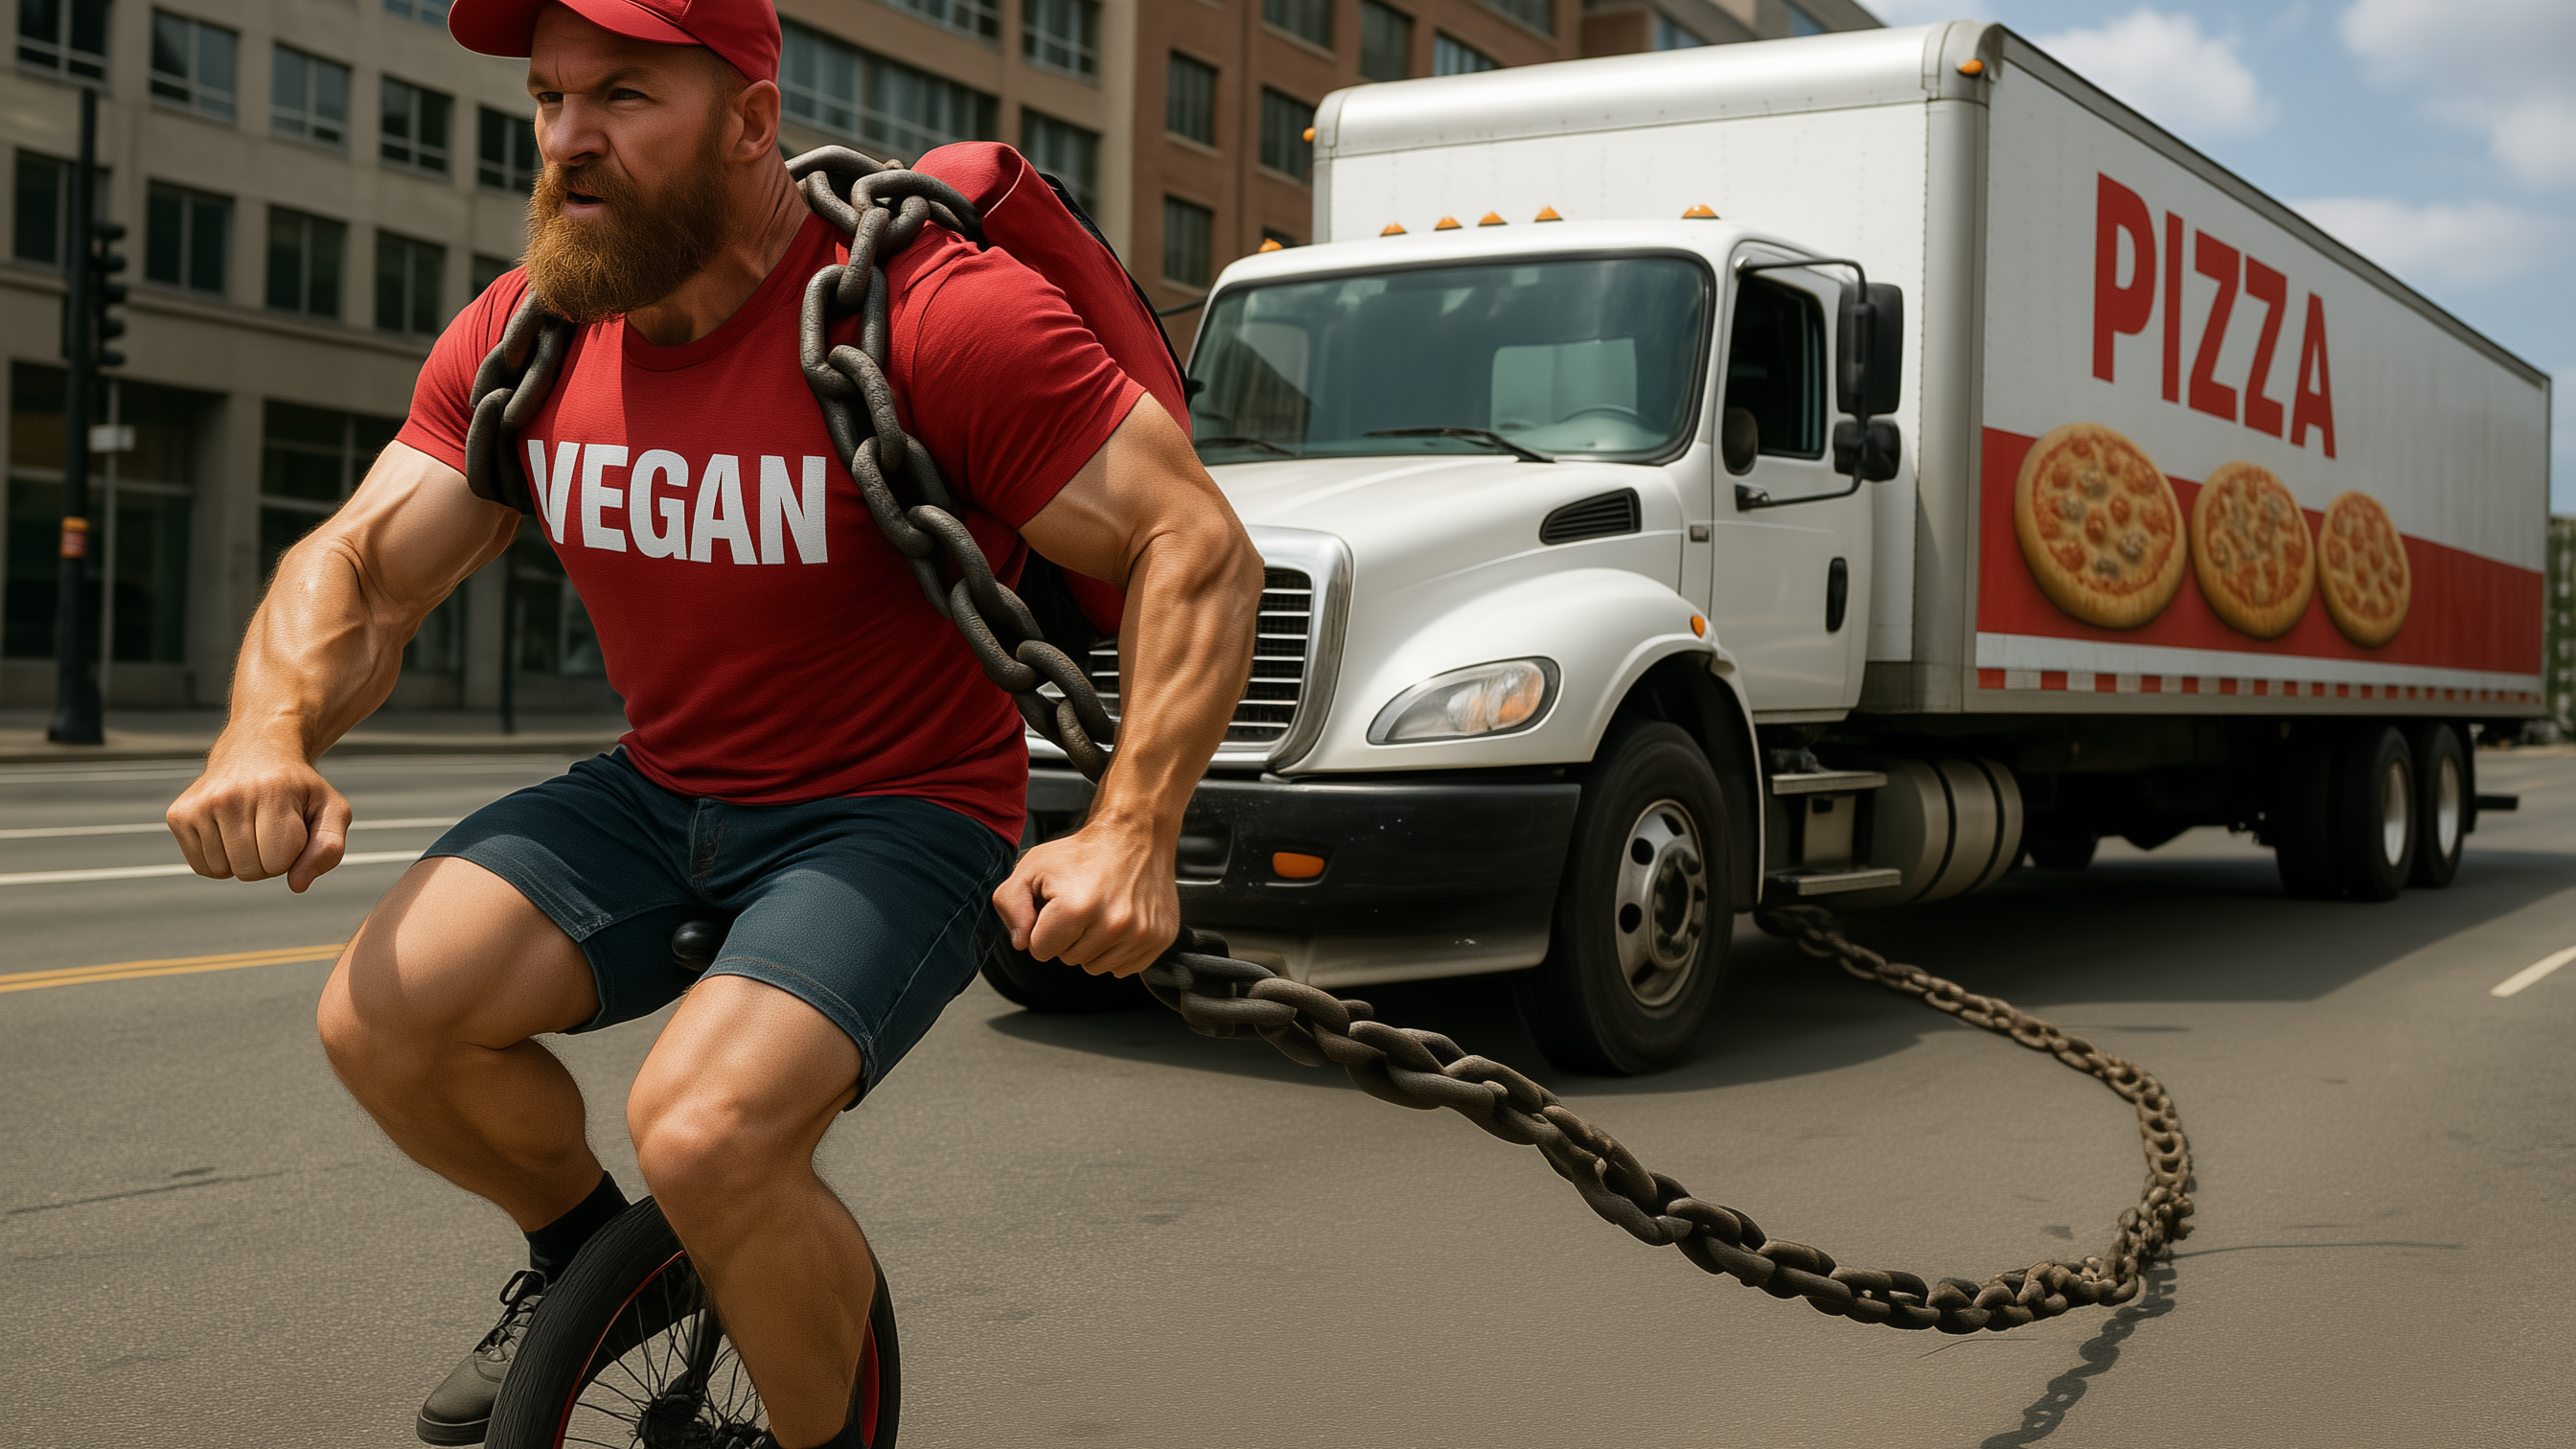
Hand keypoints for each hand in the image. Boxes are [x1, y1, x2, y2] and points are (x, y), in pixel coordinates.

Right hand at [166, 739, 353, 892]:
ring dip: (243, 861)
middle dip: (268, 861)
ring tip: (250, 827)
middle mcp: (230, 795)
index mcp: (272, 792)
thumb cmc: (297, 786)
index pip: (280, 861)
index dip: (292, 854)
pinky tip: (229, 832)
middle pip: (251, 870)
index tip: (293, 827)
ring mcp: (199, 804)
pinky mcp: (178, 814)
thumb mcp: (331, 809)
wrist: (257, 749)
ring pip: (224, 870)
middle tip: (271, 828)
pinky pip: (201, 867)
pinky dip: (220, 860)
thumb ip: (329, 848)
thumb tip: (298, 884)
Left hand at [991, 819, 1177, 978]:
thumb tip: (1021, 942)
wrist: (1135, 834)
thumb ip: (1010, 905)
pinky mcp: (1159, 938)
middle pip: (1069, 960)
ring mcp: (1140, 934)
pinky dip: (1117, 950)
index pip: (1040, 951)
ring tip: (1099, 911)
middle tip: (1080, 905)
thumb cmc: (1085, 851)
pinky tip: (1118, 922)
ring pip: (1096, 967)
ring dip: (1093, 945)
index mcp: (1075, 908)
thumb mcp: (1031, 866)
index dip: (1042, 929)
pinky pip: (1124, 967)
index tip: (1056, 907)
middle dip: (1068, 936)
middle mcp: (1112, 925)